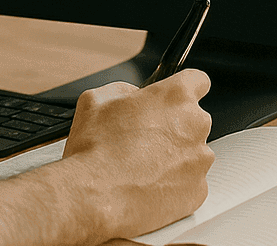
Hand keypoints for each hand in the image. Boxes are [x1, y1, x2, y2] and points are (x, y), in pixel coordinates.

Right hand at [0, 70, 213, 245]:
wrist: (83, 199)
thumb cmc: (80, 151)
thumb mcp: (90, 101)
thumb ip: (112, 91)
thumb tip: (116, 90)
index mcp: (169, 95)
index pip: (196, 76)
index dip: (181, 83)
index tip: (175, 89)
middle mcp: (190, 126)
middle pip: (193, 117)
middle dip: (168, 124)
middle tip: (137, 136)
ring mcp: (193, 162)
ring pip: (190, 152)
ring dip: (168, 156)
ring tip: (133, 166)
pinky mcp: (190, 195)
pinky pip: (184, 184)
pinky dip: (167, 185)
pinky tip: (139, 187)